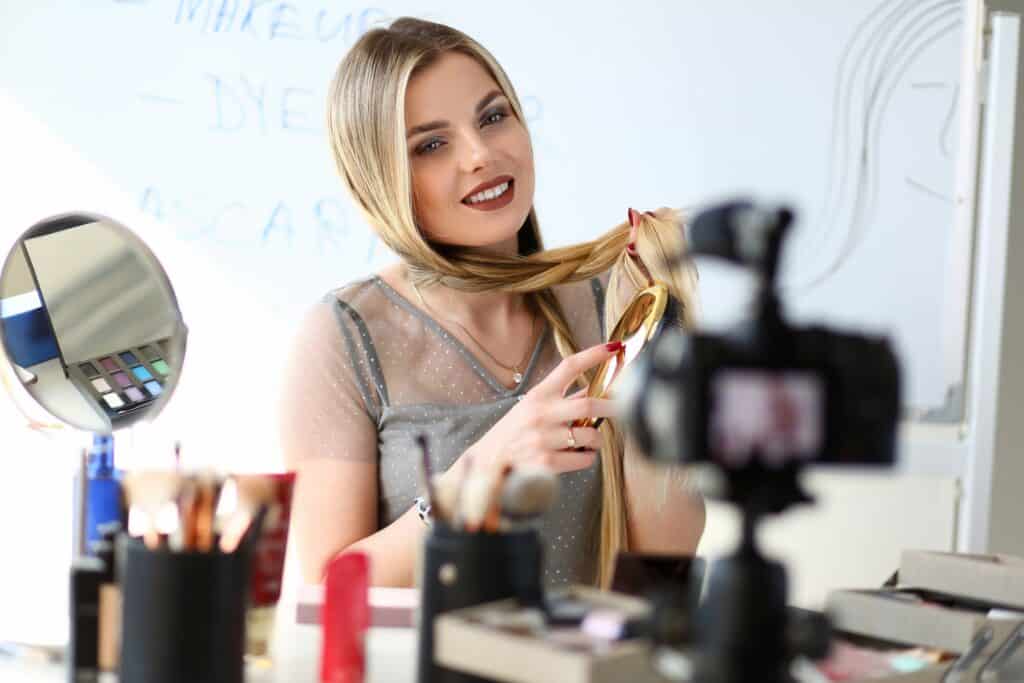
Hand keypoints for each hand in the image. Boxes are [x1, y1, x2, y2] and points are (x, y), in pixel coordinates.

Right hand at [464, 341, 623, 473]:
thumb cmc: (517, 430)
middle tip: (623, 407)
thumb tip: (598, 386)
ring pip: (591, 436)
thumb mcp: (535, 406)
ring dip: (597, 438)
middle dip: (612, 407)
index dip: (594, 355)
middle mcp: (540, 414)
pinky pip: (585, 458)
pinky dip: (588, 456)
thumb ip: (565, 398)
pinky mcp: (546, 463)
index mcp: (539, 394)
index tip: (615, 347)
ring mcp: (542, 439)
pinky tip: (577, 454)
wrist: (490, 461)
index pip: (569, 367)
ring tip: (589, 439)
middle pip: (589, 405)